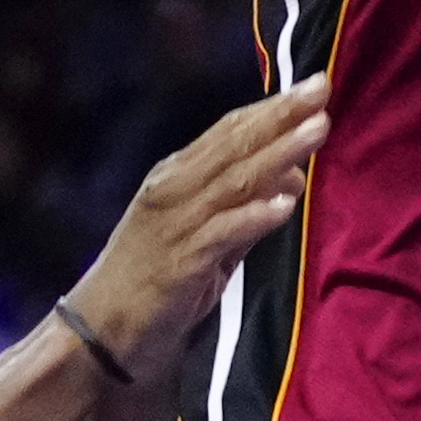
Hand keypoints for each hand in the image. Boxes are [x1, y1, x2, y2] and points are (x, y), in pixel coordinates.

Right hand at [64, 76, 329, 384]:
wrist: (97, 336)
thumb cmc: (153, 281)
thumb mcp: (206, 236)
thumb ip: (246, 207)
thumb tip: (294, 178)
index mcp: (177, 177)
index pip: (230, 131)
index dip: (273, 106)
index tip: (316, 84)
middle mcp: (174, 191)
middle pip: (236, 145)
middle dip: (282, 115)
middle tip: (323, 87)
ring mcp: (174, 225)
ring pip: (235, 181)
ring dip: (280, 153)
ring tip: (318, 130)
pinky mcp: (178, 265)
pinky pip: (220, 236)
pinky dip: (252, 218)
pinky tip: (283, 206)